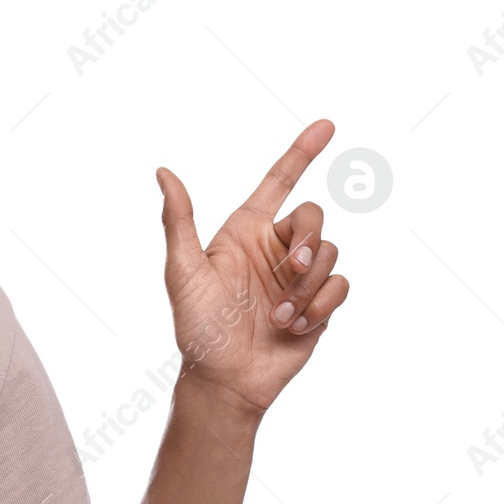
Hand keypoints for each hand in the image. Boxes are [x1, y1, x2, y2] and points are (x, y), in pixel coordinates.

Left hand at [156, 119, 350, 417]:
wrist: (224, 379)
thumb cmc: (197, 326)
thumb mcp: (183, 271)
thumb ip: (179, 220)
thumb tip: (163, 172)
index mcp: (244, 232)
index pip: (278, 181)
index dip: (302, 151)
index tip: (327, 124)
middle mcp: (275, 248)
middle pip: (314, 216)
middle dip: (308, 242)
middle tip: (291, 272)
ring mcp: (298, 277)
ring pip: (331, 254)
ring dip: (307, 287)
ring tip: (278, 317)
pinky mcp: (318, 304)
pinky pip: (340, 286)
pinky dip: (320, 305)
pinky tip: (293, 327)